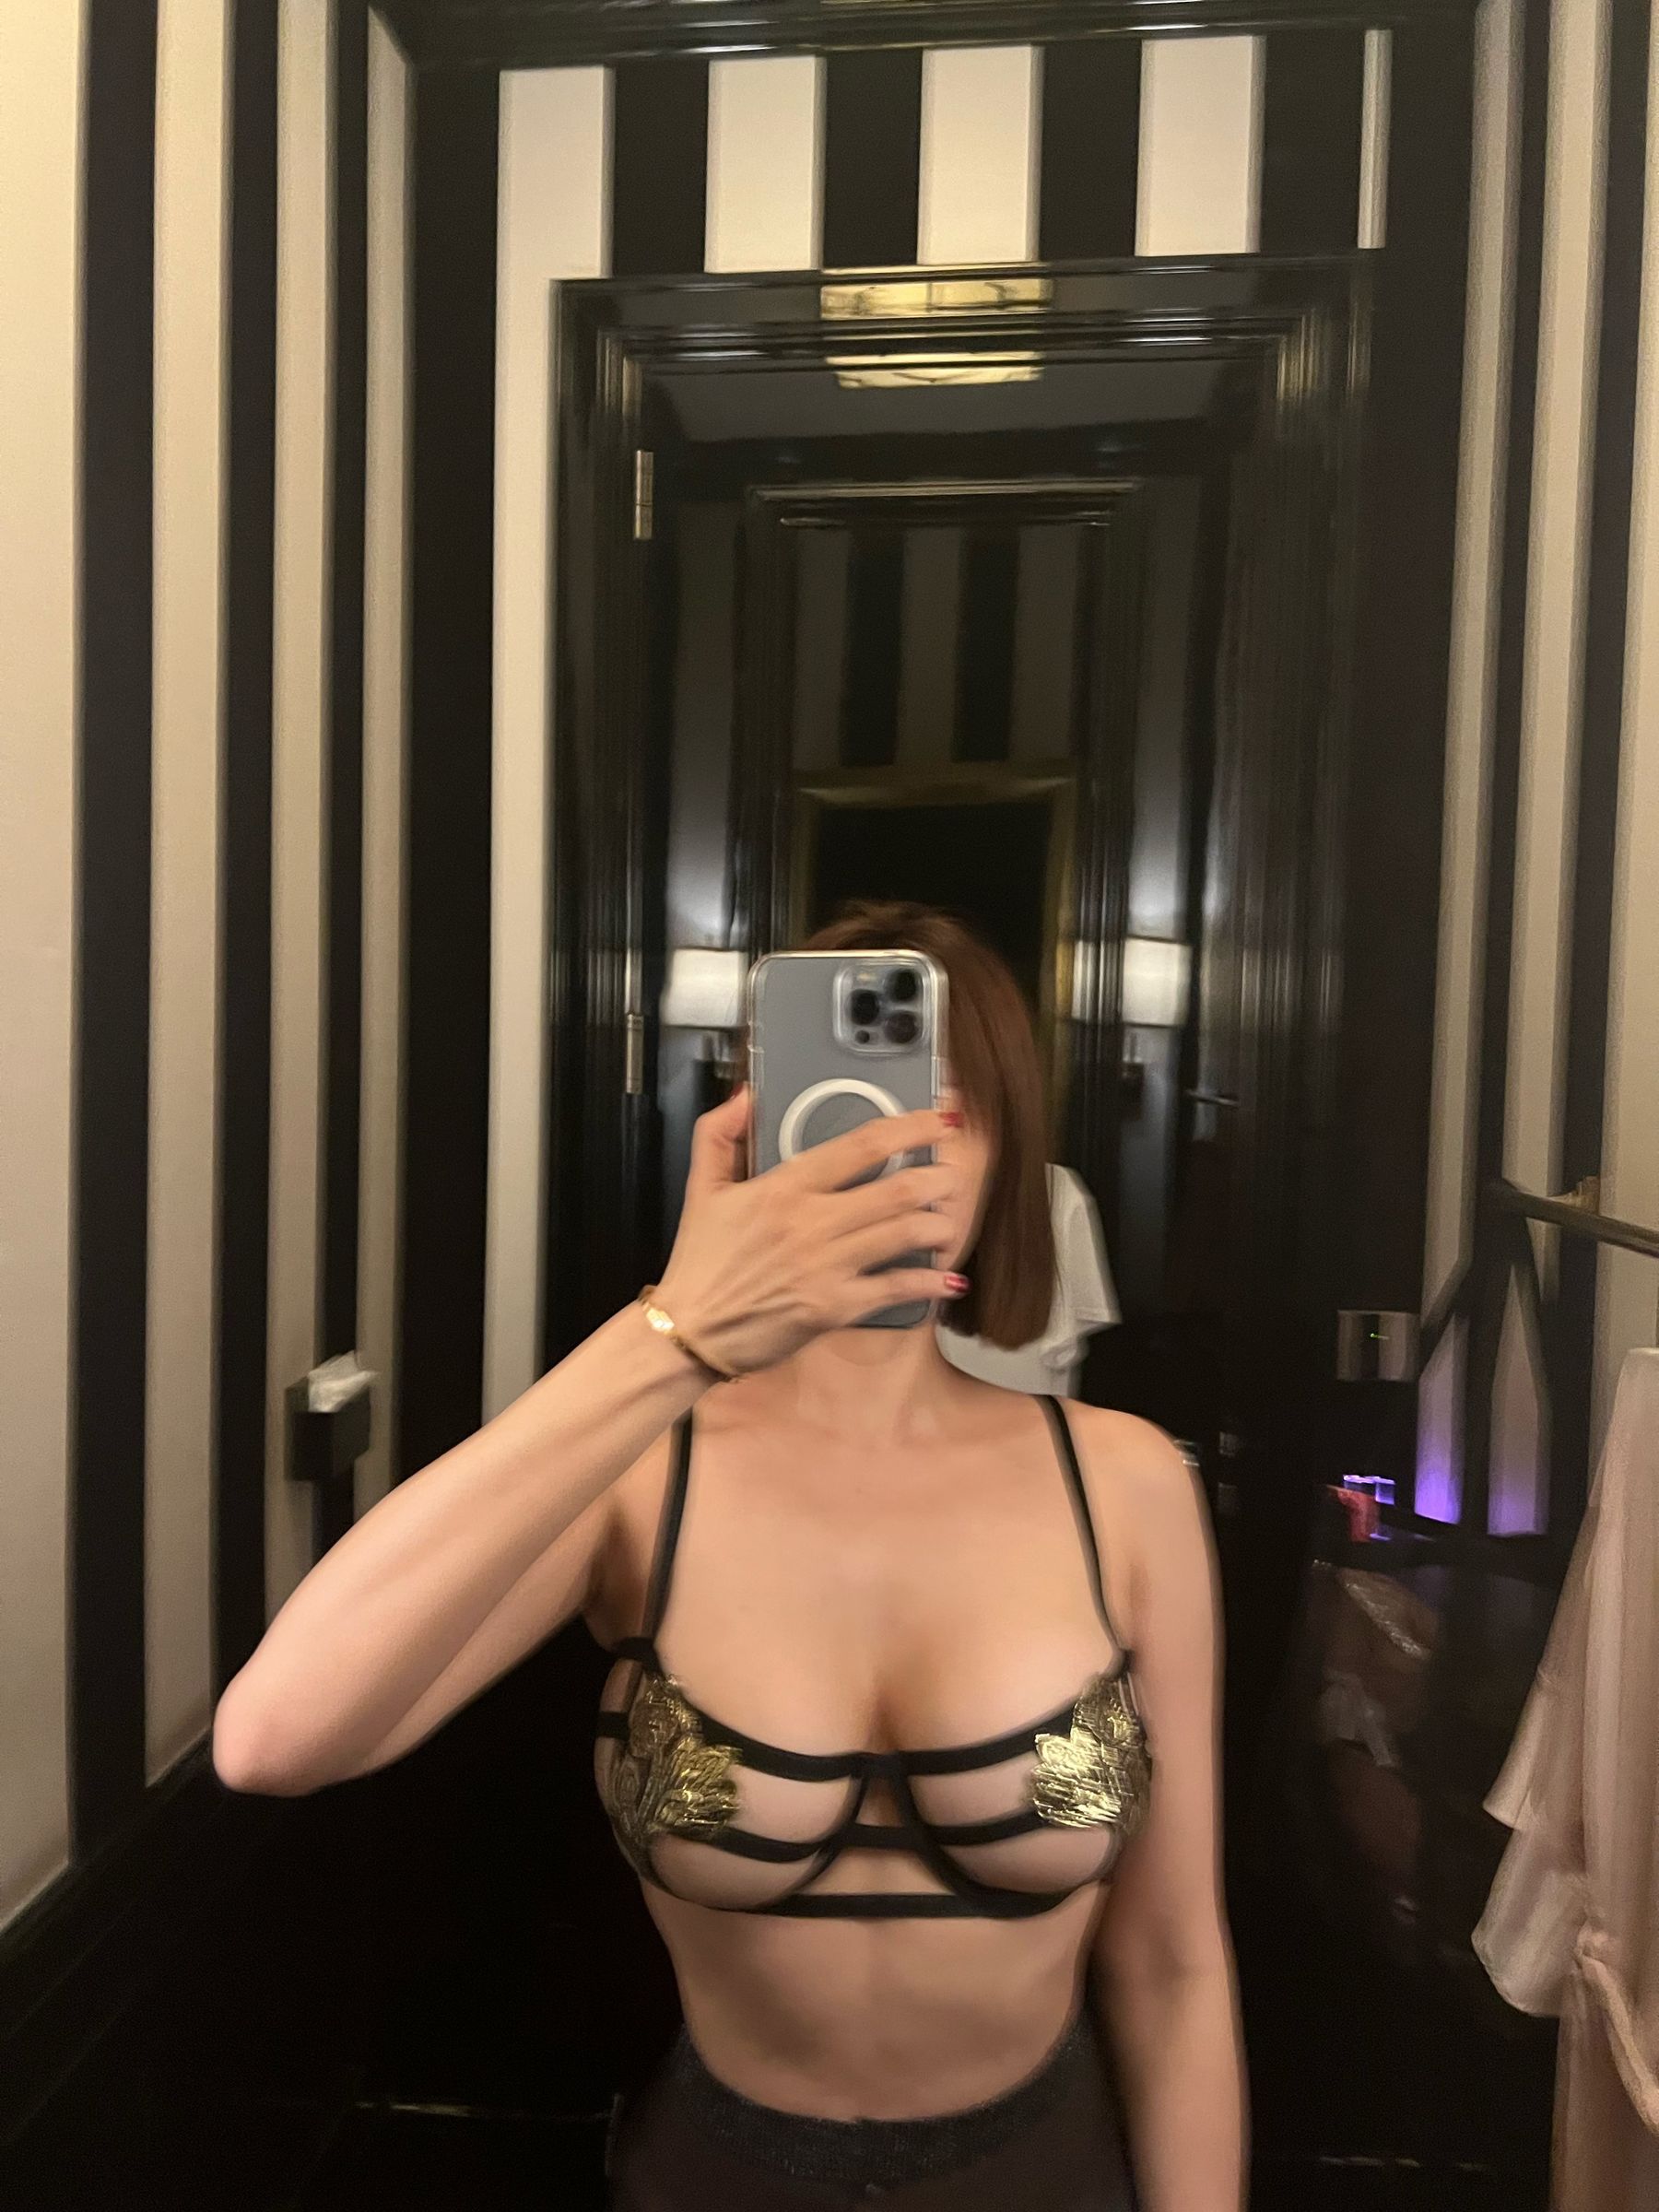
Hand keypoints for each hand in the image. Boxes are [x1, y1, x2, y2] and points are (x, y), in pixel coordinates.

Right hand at [650, 1086, 963, 1376]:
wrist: (690, 1331)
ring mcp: (827, 1266)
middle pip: (898, 1189)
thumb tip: (744, 1095)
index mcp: (785, 1187)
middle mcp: (812, 1222)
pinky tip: (947, 1278)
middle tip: (954, 1176)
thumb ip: (719, 1134)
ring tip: (950, 1222)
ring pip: (904, 1234)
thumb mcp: (701, 1189)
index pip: (862, 1145)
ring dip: (939, 1226)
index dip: (911, 1127)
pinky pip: (896, 1289)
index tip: (939, 1121)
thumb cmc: (699, 1263)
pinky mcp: (835, 1307)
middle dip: (939, 1179)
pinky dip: (929, 1283)